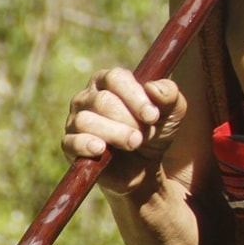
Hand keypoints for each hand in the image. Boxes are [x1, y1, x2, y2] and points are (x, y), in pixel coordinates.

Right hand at [62, 67, 187, 194]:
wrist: (145, 166)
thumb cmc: (155, 130)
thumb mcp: (172, 112)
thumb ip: (169, 95)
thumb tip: (153, 87)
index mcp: (110, 81)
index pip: (115, 78)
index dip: (134, 96)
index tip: (152, 116)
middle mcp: (89, 97)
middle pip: (102, 101)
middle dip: (127, 119)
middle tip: (143, 135)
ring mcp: (76, 120)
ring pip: (85, 120)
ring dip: (114, 133)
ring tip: (134, 143)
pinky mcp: (70, 145)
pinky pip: (70, 141)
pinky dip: (85, 145)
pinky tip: (100, 149)